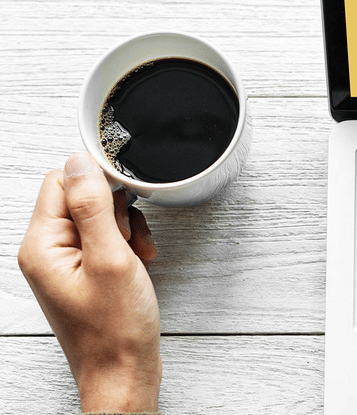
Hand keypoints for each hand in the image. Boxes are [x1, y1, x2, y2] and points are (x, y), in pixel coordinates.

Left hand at [18, 153, 160, 412]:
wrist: (123, 372)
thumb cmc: (116, 329)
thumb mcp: (110, 258)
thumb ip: (93, 206)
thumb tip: (80, 161)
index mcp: (42, 245)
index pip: (62, 182)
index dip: (99, 183)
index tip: (126, 197)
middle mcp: (46, 252)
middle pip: (79, 197)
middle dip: (116, 210)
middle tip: (129, 238)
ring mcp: (64, 264)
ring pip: (96, 217)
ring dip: (125, 227)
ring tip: (137, 254)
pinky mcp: (82, 273)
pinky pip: (103, 239)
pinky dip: (126, 244)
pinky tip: (138, 261)